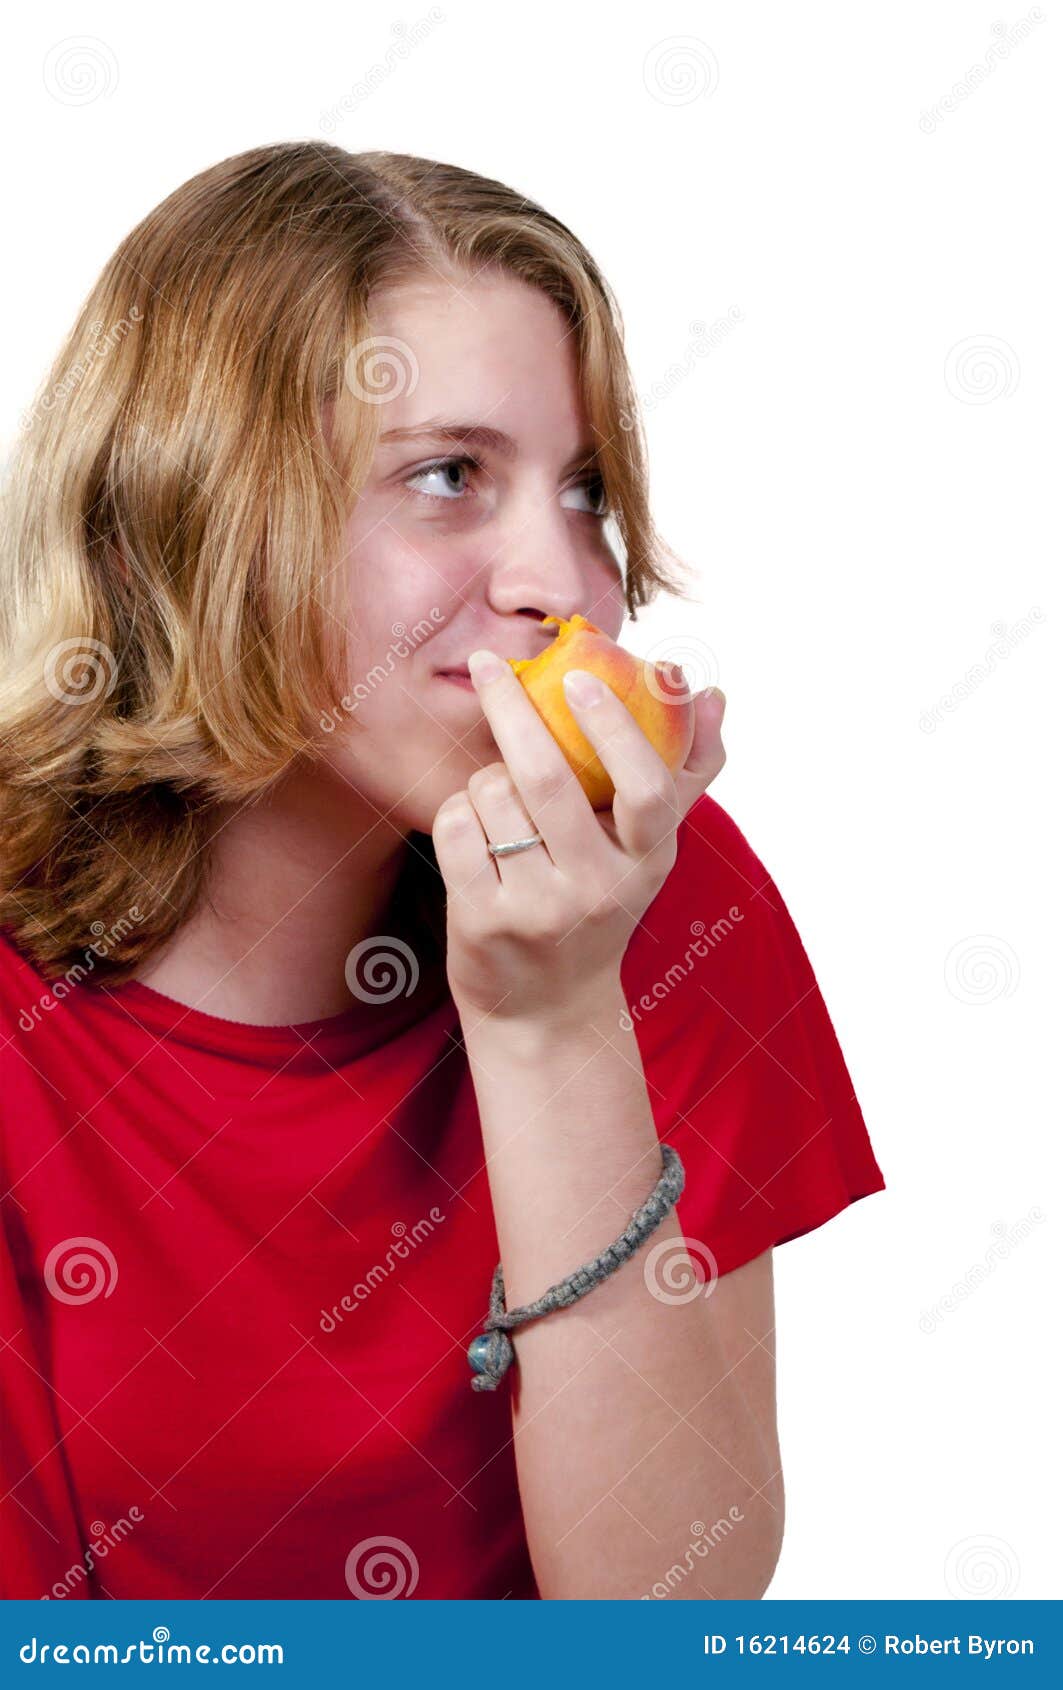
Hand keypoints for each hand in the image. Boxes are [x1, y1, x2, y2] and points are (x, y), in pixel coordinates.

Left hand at [430, 651, 726, 1025]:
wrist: (549, 1010)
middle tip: (486, 664)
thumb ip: (687, 771)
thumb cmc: (600, 905)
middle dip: (510, 710)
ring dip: (482, 779)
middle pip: (547, 779)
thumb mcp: (647, 850)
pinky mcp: (485, 921)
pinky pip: (455, 829)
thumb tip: (714, 694)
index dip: (612, 727)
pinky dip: (456, 813)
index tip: (578, 679)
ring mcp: (540, 908)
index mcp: (649, 858)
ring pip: (491, 796)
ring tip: (499, 804)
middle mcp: (600, 887)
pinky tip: (473, 832)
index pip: (644, 787)